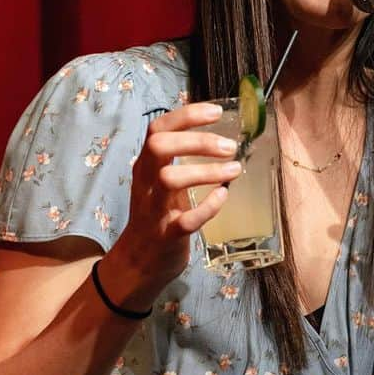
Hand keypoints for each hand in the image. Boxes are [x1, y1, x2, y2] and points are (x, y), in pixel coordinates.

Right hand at [111, 103, 241, 302]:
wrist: (139, 263)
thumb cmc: (159, 215)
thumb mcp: (161, 181)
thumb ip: (179, 159)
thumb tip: (218, 134)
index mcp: (146, 166)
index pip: (158, 129)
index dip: (187, 115)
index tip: (217, 111)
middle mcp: (145, 183)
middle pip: (159, 147)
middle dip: (196, 141)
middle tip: (229, 146)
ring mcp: (153, 210)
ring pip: (170, 180)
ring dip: (206, 172)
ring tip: (234, 170)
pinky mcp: (166, 236)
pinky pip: (186, 220)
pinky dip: (208, 207)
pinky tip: (223, 196)